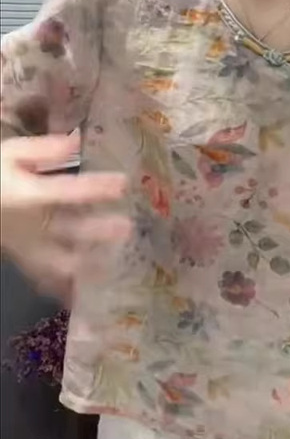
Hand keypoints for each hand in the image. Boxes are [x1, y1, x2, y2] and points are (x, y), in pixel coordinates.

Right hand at [1, 135, 130, 300]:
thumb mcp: (10, 153)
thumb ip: (43, 151)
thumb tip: (76, 142)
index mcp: (28, 195)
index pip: (66, 190)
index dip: (95, 188)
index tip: (123, 184)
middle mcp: (30, 224)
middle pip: (68, 231)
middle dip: (98, 231)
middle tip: (128, 228)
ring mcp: (27, 246)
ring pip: (58, 262)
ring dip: (86, 265)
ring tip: (113, 267)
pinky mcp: (24, 260)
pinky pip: (44, 278)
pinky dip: (63, 289)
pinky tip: (83, 296)